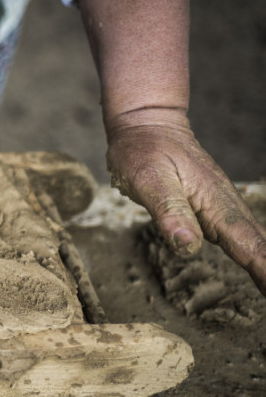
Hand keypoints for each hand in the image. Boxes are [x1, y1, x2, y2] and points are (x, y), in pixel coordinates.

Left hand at [105, 113, 265, 295]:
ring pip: (255, 244)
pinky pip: (241, 238)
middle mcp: (226, 208)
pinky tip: (262, 270)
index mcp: (216, 204)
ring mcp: (222, 209)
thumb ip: (169, 212)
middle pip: (261, 249)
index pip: (249, 246)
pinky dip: (257, 256)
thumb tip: (189, 247)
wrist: (147, 126)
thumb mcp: (148, 180)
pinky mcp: (213, 210)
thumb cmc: (143, 151)